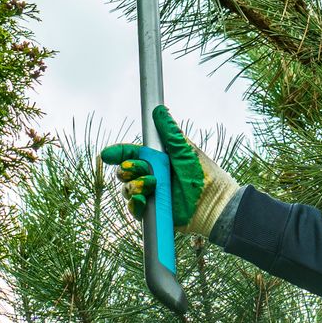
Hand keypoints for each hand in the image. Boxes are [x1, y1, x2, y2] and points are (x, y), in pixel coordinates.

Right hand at [99, 105, 239, 236]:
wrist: (214, 204)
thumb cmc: (205, 175)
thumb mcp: (186, 150)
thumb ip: (170, 132)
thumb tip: (159, 110)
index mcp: (158, 160)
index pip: (132, 154)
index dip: (118, 153)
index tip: (107, 154)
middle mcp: (152, 176)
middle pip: (125, 172)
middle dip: (127, 170)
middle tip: (140, 170)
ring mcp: (151, 195)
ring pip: (127, 190)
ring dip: (134, 186)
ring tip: (151, 185)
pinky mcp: (154, 212)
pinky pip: (135, 209)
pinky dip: (136, 204)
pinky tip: (144, 200)